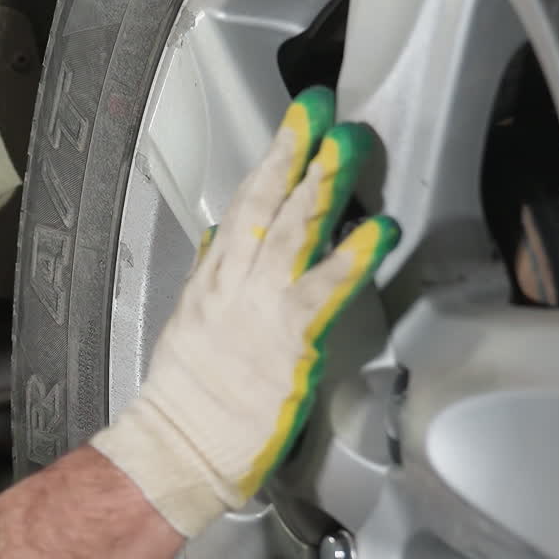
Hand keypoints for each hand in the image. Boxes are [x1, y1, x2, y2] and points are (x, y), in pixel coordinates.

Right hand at [92, 87, 399, 537]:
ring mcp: (260, 307)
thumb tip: (221, 236)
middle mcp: (233, 283)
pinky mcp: (289, 340)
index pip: (244, 206)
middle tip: (321, 110)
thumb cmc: (188, 397)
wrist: (178, 448)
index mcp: (213, 279)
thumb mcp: (190, 322)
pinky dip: (353, 257)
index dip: (272, 161)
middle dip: (293, 152)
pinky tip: (380, 230)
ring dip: (323, 185)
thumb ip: (210, 275)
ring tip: (350, 145)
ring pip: (291, 232)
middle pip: (264, 203)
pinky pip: (324, 290)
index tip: (296, 125)